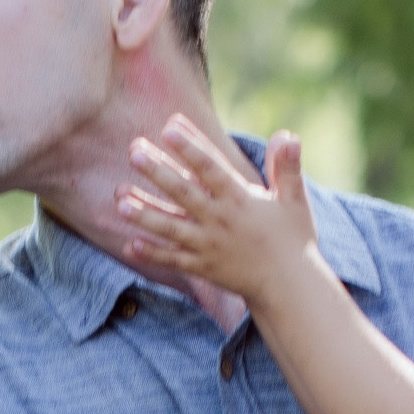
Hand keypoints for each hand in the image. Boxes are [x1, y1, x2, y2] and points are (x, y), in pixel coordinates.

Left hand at [117, 118, 306, 294]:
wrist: (290, 287)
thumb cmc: (293, 239)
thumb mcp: (294, 200)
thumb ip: (287, 167)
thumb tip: (288, 135)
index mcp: (240, 200)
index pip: (211, 168)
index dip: (191, 146)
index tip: (170, 126)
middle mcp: (220, 220)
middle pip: (184, 192)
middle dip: (158, 171)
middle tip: (134, 151)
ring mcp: (209, 246)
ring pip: (171, 227)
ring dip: (145, 213)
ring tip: (119, 200)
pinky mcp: (203, 268)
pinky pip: (174, 260)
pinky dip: (152, 253)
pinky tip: (129, 244)